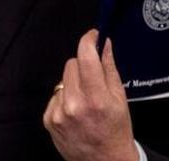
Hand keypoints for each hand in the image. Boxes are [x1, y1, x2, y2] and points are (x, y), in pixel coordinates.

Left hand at [42, 29, 137, 160]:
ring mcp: (58, 113)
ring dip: (74, 82)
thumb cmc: (116, 131)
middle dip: (83, 65)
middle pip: (72, 63)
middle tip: (94, 78)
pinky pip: (55, 95)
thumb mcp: (120, 99)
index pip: (85, 57)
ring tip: (86, 100)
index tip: (93, 36)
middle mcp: (74, 105)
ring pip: (62, 78)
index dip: (88, 40)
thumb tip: (104, 44)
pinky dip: (65, 98)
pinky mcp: (48, 119)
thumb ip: (110, 69)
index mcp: (96, 98)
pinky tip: (75, 110)